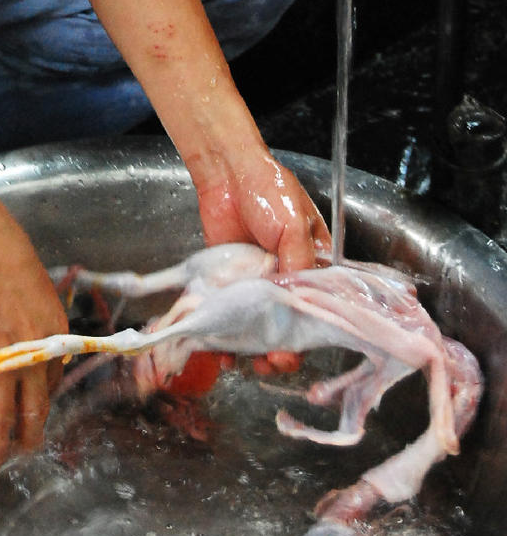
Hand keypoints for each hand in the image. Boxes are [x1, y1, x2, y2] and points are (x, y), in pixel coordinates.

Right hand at [0, 187, 68, 473]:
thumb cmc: (7, 253)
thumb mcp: (38, 289)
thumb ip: (40, 322)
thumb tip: (34, 344)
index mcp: (55, 334)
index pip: (53, 381)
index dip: (41, 402)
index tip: (30, 412)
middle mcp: (35, 352)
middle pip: (34, 409)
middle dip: (27, 440)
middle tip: (19, 456)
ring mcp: (2, 357)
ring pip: (1, 417)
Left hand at [190, 144, 328, 372]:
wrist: (228, 173)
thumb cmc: (269, 191)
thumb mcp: (294, 225)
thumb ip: (298, 263)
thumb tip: (296, 302)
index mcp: (313, 266)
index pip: (317, 310)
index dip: (307, 334)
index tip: (294, 351)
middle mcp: (286, 280)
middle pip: (286, 325)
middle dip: (280, 349)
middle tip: (270, 362)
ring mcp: (255, 283)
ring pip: (256, 325)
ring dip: (252, 347)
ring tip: (245, 360)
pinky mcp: (228, 281)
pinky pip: (227, 313)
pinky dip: (223, 333)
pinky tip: (219, 349)